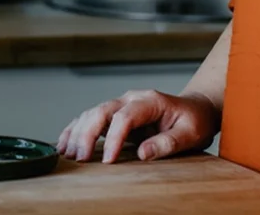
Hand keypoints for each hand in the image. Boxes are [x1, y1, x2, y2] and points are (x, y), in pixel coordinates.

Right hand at [56, 89, 219, 163]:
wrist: (194, 110)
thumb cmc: (194, 121)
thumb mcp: (190, 133)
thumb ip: (168, 142)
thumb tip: (142, 153)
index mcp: (150, 100)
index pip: (125, 116)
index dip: (114, 138)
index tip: (108, 160)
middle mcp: (131, 98)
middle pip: (102, 110)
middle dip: (87, 134)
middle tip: (80, 158)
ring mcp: (121, 104)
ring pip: (91, 113)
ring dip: (77, 132)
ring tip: (68, 153)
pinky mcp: (115, 114)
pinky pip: (90, 118)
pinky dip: (75, 129)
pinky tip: (64, 143)